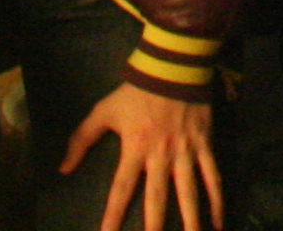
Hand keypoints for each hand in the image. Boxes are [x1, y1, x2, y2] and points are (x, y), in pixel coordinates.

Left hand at [60, 82, 224, 230]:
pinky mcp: (204, 146)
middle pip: (157, 199)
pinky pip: (212, 177)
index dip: (113, 216)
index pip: (121, 191)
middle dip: (154, 227)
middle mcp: (161, 156)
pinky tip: (218, 221)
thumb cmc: (136, 92)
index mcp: (135, 149)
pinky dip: (217, 199)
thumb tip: (63, 169)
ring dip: (191, 220)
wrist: (173, 67)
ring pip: (189, 193)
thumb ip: (82, 140)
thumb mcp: (103, 112)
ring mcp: (185, 152)